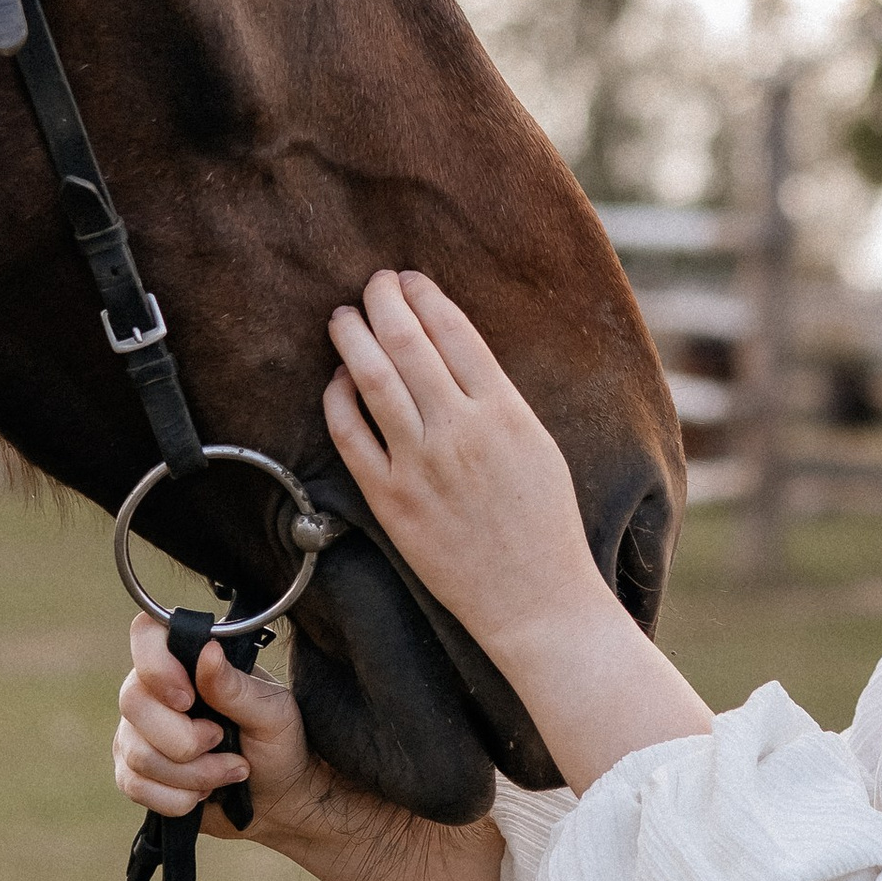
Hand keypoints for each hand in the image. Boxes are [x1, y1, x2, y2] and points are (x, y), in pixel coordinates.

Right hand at [113, 614, 319, 839]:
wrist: (280, 798)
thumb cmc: (280, 744)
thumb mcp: (272, 712)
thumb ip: (235, 686)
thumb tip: (208, 651)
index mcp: (188, 660)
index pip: (145, 635)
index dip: (157, 666)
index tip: (189, 699)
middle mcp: (154, 691)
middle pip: (133, 703)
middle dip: (185, 739)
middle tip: (222, 742)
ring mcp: (138, 732)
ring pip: (137, 753)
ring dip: (192, 774)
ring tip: (228, 771)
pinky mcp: (134, 773)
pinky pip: (134, 786)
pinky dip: (177, 798)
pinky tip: (203, 793)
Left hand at [322, 269, 601, 669]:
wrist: (536, 599)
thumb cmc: (544, 524)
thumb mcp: (538, 444)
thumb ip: (497, 399)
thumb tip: (453, 353)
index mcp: (505, 410)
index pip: (453, 330)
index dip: (424, 296)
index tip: (409, 280)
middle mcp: (460, 430)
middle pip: (407, 341)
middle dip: (382, 300)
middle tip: (372, 285)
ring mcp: (421, 464)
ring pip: (371, 378)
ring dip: (352, 337)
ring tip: (343, 318)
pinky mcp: (391, 499)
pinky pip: (350, 435)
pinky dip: (337, 399)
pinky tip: (337, 382)